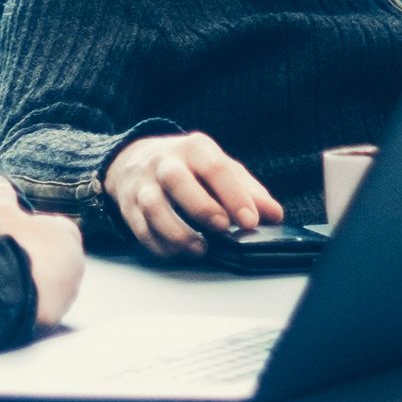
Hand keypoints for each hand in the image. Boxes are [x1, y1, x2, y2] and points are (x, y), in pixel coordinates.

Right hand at [0, 174, 83, 327]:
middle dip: (34, 257)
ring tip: (9, 282)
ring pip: (51, 281)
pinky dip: (32, 301)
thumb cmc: (12, 247)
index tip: (13, 237)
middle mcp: (76, 260)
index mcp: (68, 232)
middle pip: (52, 255)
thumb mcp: (0, 213)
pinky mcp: (62, 310)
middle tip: (9, 260)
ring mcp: (71, 287)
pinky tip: (14, 299)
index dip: (30, 231)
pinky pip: (46, 303)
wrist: (14, 291)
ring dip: (34, 281)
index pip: (51, 227)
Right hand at [100, 130, 283, 257]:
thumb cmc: (189, 167)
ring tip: (201, 249)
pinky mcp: (128, 206)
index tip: (250, 221)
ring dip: (177, 232)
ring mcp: (143, 184)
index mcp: (195, 148)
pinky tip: (177, 252)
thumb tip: (273, 214)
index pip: (215, 168)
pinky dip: (159, 244)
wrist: (134, 159)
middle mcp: (165, 162)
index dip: (234, 195)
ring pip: (153, 206)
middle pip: (177, 180)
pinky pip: (140, 228)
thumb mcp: (222, 168)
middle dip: (201, 207)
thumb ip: (249, 190)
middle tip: (223, 228)